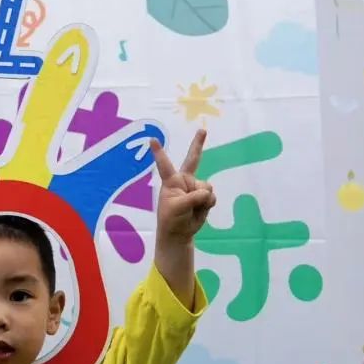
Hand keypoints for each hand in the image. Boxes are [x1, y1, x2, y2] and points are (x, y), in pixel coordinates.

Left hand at [151, 129, 215, 243]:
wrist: (180, 232)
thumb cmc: (171, 219)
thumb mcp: (178, 207)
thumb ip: (193, 197)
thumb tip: (207, 192)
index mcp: (171, 181)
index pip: (164, 164)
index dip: (159, 152)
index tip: (152, 139)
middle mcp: (184, 181)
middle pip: (193, 159)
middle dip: (198, 144)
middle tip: (202, 130)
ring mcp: (195, 188)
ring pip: (207, 186)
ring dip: (203, 199)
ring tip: (193, 208)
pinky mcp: (204, 196)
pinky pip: (212, 196)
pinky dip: (208, 204)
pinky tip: (201, 210)